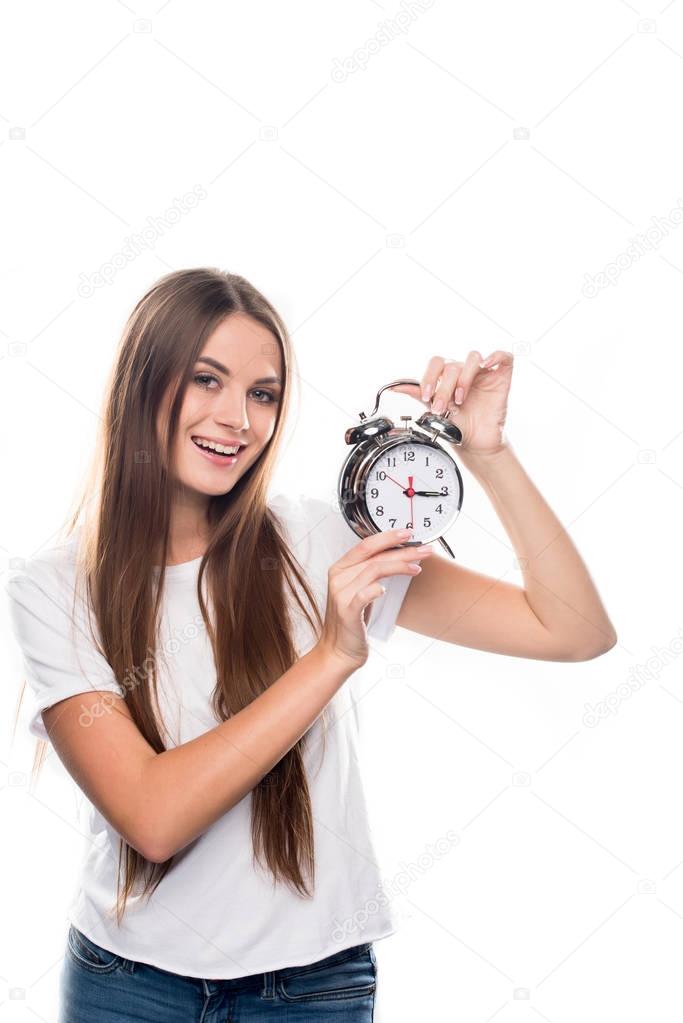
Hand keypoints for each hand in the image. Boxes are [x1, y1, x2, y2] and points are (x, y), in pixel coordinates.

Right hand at [317, 528, 433, 670]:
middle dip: (402, 550)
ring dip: (399, 566)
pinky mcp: (347, 612)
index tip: (408, 533)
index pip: (365, 545)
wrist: (338, 651)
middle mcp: (339, 579)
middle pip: (374, 556)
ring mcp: (341, 595)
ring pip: (373, 571)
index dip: (387, 537)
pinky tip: (386, 590)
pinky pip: (363, 595)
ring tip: (417, 567)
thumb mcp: (359, 591)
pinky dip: (376, 589)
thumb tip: (399, 555)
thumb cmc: (352, 621)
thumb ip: (371, 573)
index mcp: (340, 569)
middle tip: (423, 549)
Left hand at [388, 351, 513, 456]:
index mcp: (448, 375)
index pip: (436, 363)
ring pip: (472, 358)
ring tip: (460, 400)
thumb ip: (417, 394)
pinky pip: (503, 356)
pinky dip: (495, 356)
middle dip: (443, 388)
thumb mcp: (434, 410)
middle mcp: (464, 371)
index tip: (426, 395)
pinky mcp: (501, 375)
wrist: (476, 442)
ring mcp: (483, 372)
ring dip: (463, 379)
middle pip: (452, 366)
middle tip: (441, 407)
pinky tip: (486, 366)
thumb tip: (395, 387)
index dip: (430, 376)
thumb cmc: (458, 424)